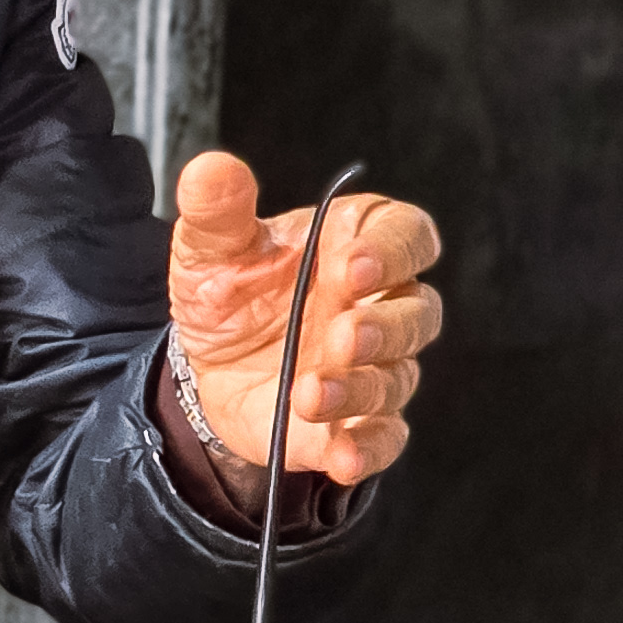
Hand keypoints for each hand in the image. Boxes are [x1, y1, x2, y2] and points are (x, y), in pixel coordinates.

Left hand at [168, 151, 445, 486]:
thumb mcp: (210, 250)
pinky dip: (367, 449)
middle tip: (341, 336)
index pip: (408, 237)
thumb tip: (210, 169)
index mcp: (357, 247)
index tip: (351, 266)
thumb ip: (217, 211)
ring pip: (398, 377)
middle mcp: (380, 306)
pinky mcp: (359, 422)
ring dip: (361, 388)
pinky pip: (384, 438)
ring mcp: (375, 368)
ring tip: (309, 393)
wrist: (204, 367)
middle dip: (384, 328)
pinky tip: (341, 454)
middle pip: (418, 313)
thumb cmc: (229, 293)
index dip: (391, 252)